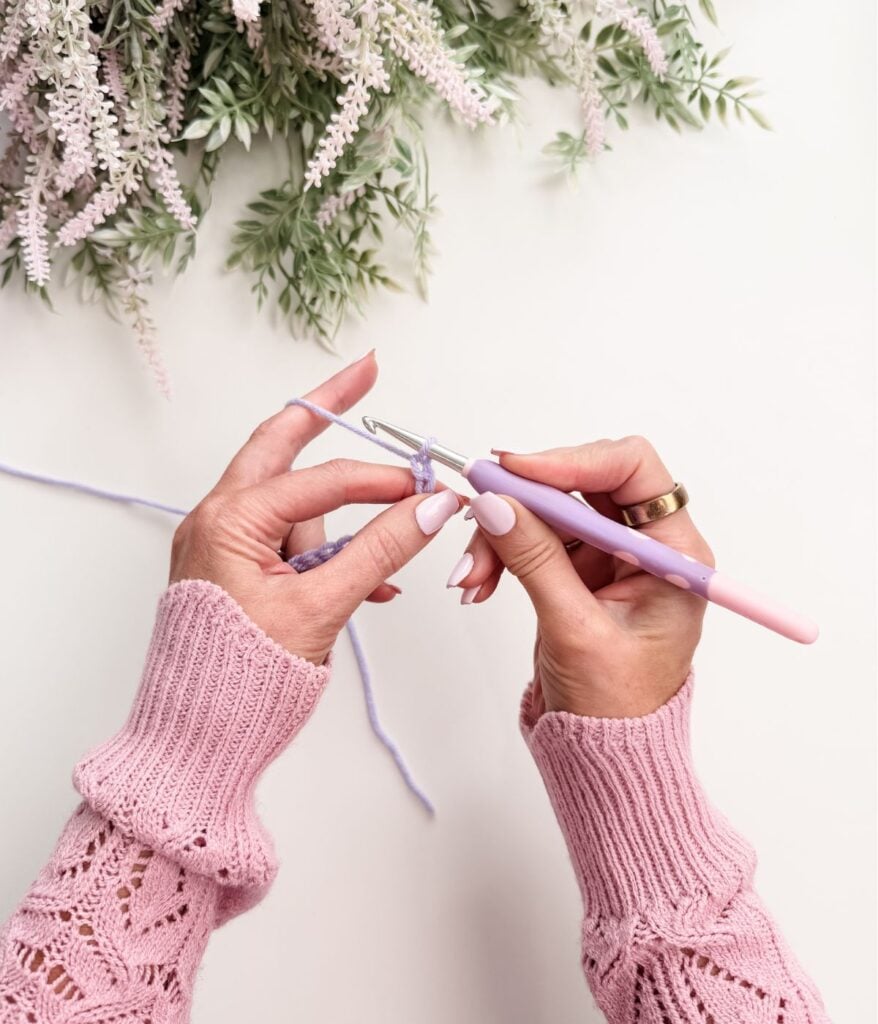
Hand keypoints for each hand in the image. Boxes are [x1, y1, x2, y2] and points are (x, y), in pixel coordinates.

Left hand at [170, 353, 461, 663]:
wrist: (194, 742)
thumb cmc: (237, 681)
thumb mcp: (321, 610)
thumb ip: (379, 552)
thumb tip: (429, 509)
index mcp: (228, 521)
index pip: (320, 481)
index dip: (381, 484)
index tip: (428, 492)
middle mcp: (219, 520)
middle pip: (282, 447)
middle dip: (326, 410)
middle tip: (364, 372)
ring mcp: (227, 545)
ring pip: (296, 510)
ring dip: (335, 531)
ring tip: (347, 589)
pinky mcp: (239, 571)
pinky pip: (294, 546)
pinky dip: (329, 559)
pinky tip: (370, 588)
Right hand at [447, 437, 712, 717]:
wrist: (604, 753)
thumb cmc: (616, 708)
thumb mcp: (576, 631)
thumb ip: (536, 561)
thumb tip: (496, 505)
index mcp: (676, 554)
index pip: (634, 471)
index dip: (574, 461)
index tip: (517, 470)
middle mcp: (646, 544)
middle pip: (583, 483)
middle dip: (525, 502)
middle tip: (479, 511)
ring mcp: (610, 555)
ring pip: (548, 510)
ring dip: (502, 533)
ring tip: (470, 576)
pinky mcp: (578, 569)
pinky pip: (533, 537)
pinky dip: (501, 552)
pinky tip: (478, 581)